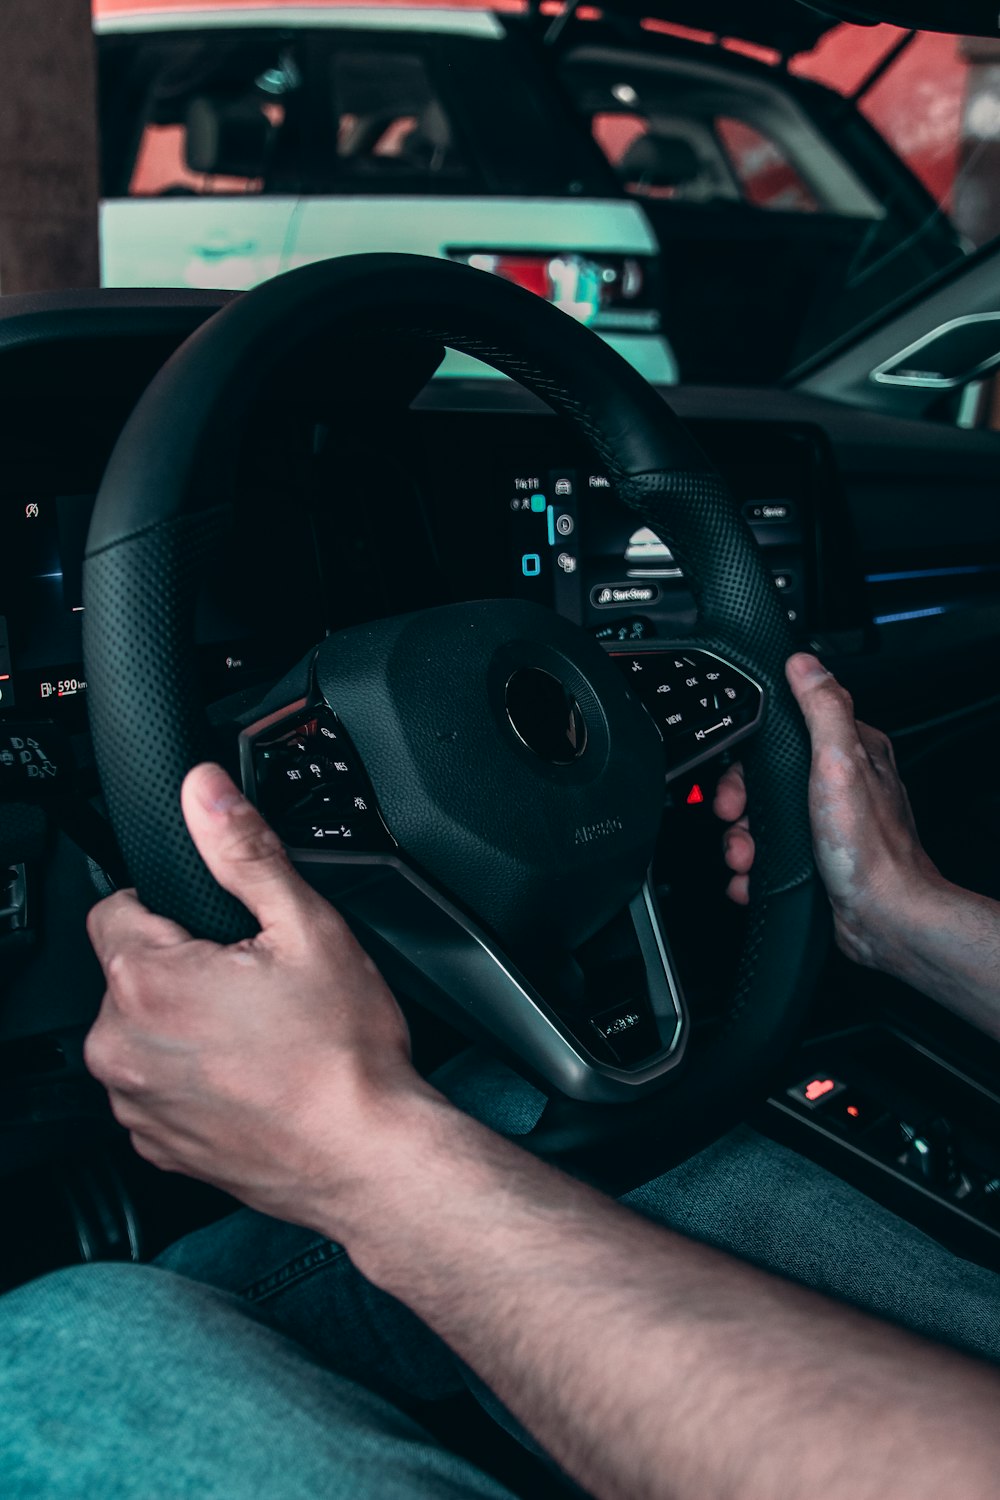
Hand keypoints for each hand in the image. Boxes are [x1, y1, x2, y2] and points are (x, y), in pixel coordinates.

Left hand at [84, 763, 428, 1226]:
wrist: (367, 1158)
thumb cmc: (343, 1056)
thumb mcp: (307, 926)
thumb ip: (244, 850)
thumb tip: (204, 791)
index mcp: (147, 982)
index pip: (115, 907)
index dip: (172, 906)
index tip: (219, 927)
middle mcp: (121, 1048)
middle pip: (130, 972)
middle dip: (183, 966)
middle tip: (256, 982)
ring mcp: (135, 1104)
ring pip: (143, 1030)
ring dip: (184, 1023)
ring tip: (260, 1034)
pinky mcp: (156, 1145)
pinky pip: (157, 1085)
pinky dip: (192, 1076)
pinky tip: (252, 1076)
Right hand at [714, 653, 942, 967]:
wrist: (884, 918)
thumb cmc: (870, 849)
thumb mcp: (840, 763)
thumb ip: (822, 708)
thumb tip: (804, 663)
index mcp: (851, 752)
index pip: (783, 734)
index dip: (750, 758)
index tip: (738, 784)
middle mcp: (841, 785)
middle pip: (764, 782)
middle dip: (740, 810)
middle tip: (738, 824)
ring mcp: (827, 824)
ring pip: (762, 822)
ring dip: (741, 843)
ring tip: (746, 860)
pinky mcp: (817, 858)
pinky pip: (769, 855)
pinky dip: (754, 870)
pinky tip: (755, 878)